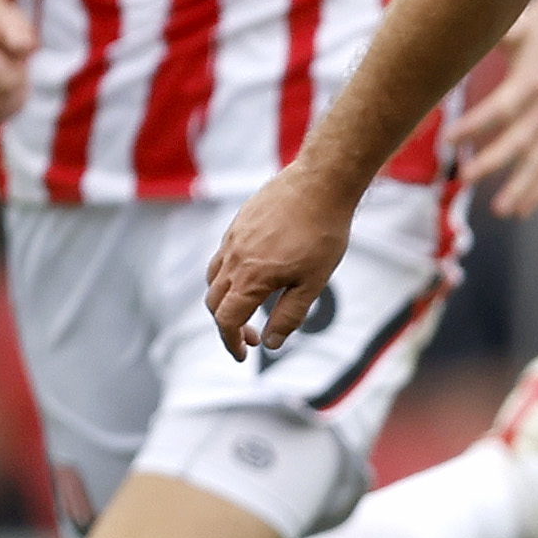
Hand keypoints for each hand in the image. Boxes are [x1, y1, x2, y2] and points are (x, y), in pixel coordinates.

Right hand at [207, 171, 357, 358]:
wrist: (320, 183)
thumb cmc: (322, 234)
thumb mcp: (313, 283)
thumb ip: (290, 315)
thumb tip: (272, 343)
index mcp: (250, 278)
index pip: (226, 321)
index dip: (232, 342)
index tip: (245, 354)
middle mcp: (233, 259)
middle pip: (215, 302)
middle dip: (229, 325)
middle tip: (255, 337)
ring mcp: (232, 239)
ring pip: (215, 278)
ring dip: (225, 299)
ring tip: (251, 307)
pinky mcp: (238, 223)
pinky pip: (223, 256)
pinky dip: (229, 274)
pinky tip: (256, 273)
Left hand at [453, 0, 537, 220]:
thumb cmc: (534, 28)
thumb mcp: (516, 24)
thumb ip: (493, 32)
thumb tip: (452, 27)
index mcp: (534, 78)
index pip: (503, 107)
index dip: (476, 125)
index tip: (448, 140)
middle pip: (522, 140)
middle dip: (494, 160)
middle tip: (465, 177)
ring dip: (522, 187)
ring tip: (500, 209)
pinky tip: (520, 211)